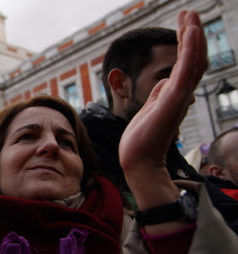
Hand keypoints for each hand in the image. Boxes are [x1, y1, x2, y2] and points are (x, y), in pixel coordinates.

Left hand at [119, 11, 206, 229]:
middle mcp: (181, 93)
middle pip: (193, 58)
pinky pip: (186, 69)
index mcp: (174, 94)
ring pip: (193, 60)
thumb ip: (158, 93)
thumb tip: (162, 81)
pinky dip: (190, 48)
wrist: (139, 159)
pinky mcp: (174, 98)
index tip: (184, 24)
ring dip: (192, 35)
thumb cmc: (142, 138)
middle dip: (191, 34)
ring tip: (190, 14)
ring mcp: (179, 95)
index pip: (185, 64)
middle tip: (189, 13)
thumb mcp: (150, 108)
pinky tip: (190, 31)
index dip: (187, 44)